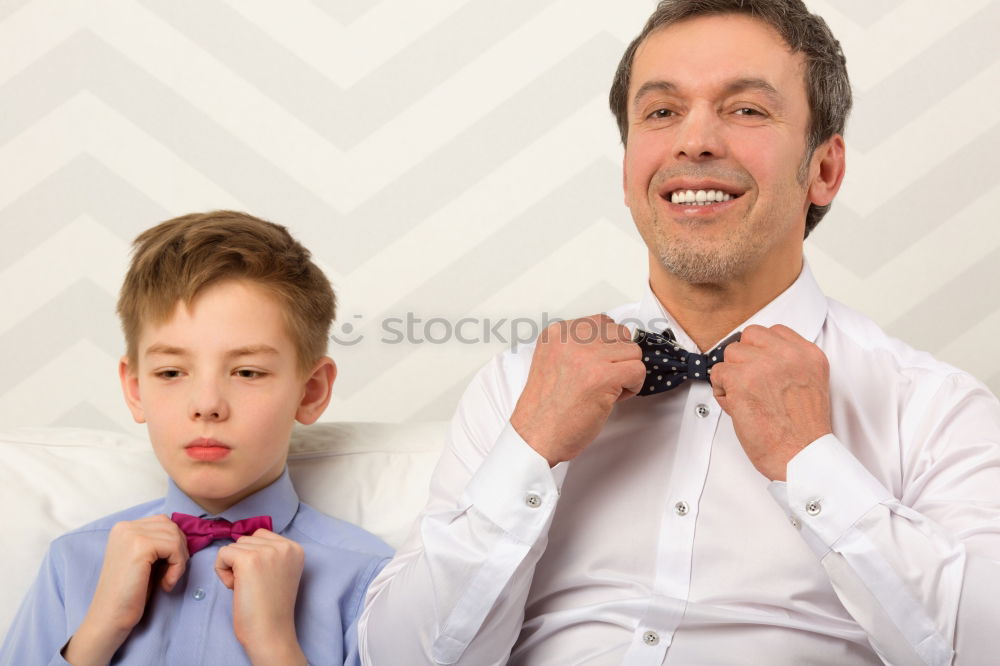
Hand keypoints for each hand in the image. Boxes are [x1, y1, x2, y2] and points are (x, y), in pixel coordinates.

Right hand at [64, 515, 187, 665]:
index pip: (163, 522)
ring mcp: (131, 534)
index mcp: (123, 528)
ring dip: (179, 560)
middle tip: (171, 574)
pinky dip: (178, 567)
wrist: (110, 617)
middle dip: (179, 550)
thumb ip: (157, 542)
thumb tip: (183, 533)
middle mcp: (124, 526)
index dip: (173, 544)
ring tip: (168, 580)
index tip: (168, 567)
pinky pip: (174, 548)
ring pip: (175, 536)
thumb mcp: (145, 560)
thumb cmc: (130, 592)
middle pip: (171, 527)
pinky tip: (166, 583)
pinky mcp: (140, 546)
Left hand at [215, 529, 306, 664]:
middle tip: (255, 586)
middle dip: (243, 562)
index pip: (261, 536)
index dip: (254, 558)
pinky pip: (222, 554)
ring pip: (233, 546)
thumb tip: (241, 541)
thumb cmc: (271, 608)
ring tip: (248, 587)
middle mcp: (285, 545)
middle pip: (246, 540)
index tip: (263, 580)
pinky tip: (236, 588)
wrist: (271, 632)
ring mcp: (267, 551)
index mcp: (295, 548)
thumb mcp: (280, 571)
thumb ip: (270, 553)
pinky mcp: (248, 560)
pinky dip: (222, 572)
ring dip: (232, 567)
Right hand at [510, 314, 645, 465]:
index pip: (601, 322)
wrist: (535, 436)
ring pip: (633, 351)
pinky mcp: (603, 376)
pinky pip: (638, 370)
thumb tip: (613, 341)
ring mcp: (587, 356)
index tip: (595, 367)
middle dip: (618, 357)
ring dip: (626, 372)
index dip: (606, 347)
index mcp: (556, 333)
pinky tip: (612, 399)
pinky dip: (632, 387)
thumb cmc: (546, 408)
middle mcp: (570, 339)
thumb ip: (577, 347)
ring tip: (605, 390)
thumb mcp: (553, 362)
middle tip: (602, 380)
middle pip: (620, 333)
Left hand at [710, 324, 832, 480]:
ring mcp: (765, 365)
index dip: (760, 350)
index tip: (761, 370)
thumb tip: (754, 354)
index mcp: (808, 354)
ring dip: (732, 376)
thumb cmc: (802, 431)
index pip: (774, 331)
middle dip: (744, 360)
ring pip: (730, 353)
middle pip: (749, 337)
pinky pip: (717, 373)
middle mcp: (789, 355)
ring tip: (747, 399)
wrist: (802, 457)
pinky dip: (722, 391)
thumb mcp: (809, 384)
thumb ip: (787, 364)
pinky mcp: (743, 380)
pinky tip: (738, 407)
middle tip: (752, 386)